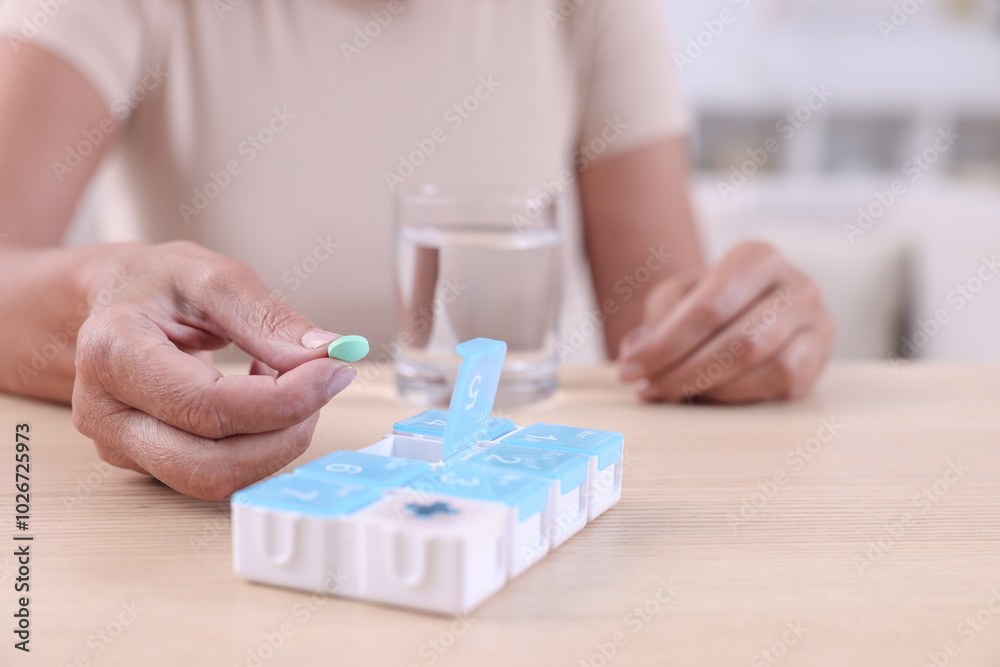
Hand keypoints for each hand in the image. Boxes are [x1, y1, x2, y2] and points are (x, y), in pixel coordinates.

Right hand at [71, 241, 356, 499]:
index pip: (210, 405)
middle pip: (212, 463)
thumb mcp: (213, 277)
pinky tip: (262, 400)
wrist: (110, 303)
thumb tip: (325, 353)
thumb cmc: (156, 285)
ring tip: (288, 384)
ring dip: (276, 442)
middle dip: (286, 432)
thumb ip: (268, 317)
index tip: (335, 371)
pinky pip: (216, 473)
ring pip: (216, 480)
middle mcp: (105, 413)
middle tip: (322, 383)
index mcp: (114, 354)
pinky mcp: (145, 464)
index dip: (286, 398)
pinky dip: (258, 443)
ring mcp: (121, 446)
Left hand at [617, 242, 834, 402]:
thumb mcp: (677, 296)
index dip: (666, 344)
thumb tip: (635, 348)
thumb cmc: (709, 300)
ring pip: (763, 366)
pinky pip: (780, 386)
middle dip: (683, 372)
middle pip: (739, 340)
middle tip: (645, 389)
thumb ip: (657, 319)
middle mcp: (798, 285)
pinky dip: (736, 396)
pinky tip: (705, 396)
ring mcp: (816, 323)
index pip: (710, 307)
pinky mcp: (819, 359)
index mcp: (758, 258)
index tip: (630, 368)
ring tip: (669, 393)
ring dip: (709, 388)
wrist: (751, 307)